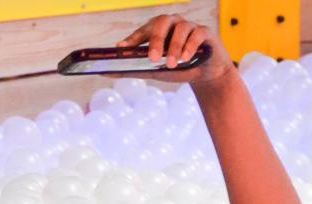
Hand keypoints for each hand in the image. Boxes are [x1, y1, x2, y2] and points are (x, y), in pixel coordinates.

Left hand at [114, 14, 233, 84]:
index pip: (144, 30)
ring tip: (171, 64)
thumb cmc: (178, 67)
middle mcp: (174, 23)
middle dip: (156, 40)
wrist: (206, 73)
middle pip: (162, 22)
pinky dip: (190, 46)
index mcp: (159, 29)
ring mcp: (190, 26)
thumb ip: (132, 69)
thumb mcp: (155, 70)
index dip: (133, 38)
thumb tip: (105, 72)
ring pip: (181, 28)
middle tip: (152, 59)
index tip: (122, 49)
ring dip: (175, 47)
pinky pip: (197, 33)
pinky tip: (185, 59)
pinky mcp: (205, 33)